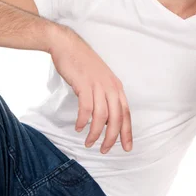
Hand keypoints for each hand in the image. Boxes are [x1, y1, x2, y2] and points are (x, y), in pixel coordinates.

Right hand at [49, 25, 131, 153]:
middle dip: (112, 137)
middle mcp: (111, 87)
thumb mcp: (100, 81)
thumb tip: (104, 119)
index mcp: (117, 87)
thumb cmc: (83, 65)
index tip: (126, 148)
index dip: (127, 132)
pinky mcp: (84, 84)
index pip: (126, 114)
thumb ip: (104, 98)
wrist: (68, 46)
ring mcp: (98, 85)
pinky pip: (86, 108)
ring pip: (102, 116)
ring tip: (89, 143)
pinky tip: (79, 127)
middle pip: (116, 118)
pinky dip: (83, 121)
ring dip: (95, 132)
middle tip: (104, 150)